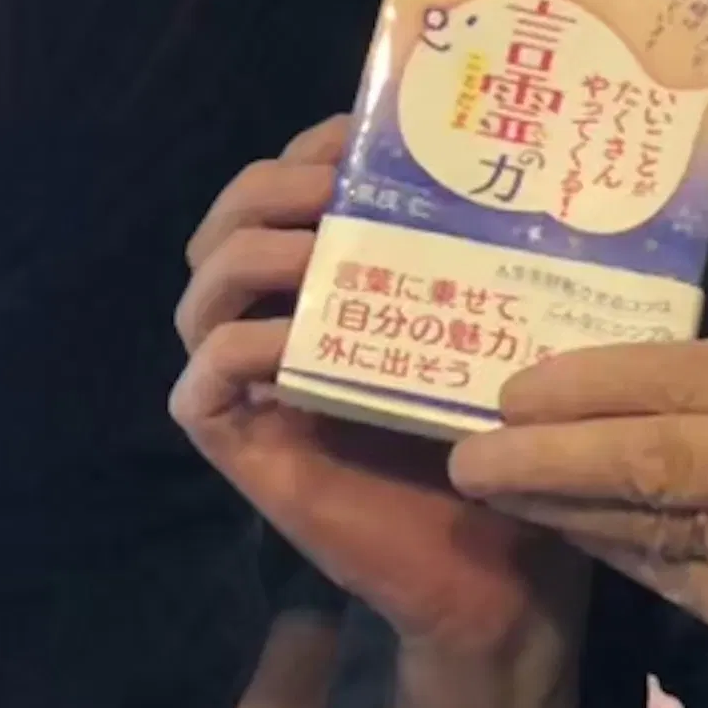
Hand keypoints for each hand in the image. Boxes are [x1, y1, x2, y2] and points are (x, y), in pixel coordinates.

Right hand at [172, 116, 587, 658]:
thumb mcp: (496, 331)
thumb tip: (499, 159)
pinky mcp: (244, 448)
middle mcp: (284, 325)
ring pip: (199, 295)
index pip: (289, 187)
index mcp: (337, 287)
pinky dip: (240, 346)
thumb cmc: (508, 449)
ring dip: (248, 253)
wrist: (503, 577)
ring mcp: (256, 388)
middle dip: (269, 186)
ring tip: (316, 248)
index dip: (314, 147)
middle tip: (332, 184)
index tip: (369, 130)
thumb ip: (477, 260)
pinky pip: (204, 380)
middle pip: (227, 226)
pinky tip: (297, 339)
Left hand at [451, 341, 707, 707]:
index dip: (585, 386)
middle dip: (545, 455)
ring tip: (492, 486)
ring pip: (646, 527)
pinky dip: (607, 556)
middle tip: (470, 452)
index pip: (679, 380)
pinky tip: (560, 536)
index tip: (513, 390)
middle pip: (650, 458)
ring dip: (558, 509)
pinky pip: (668, 584)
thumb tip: (601, 394)